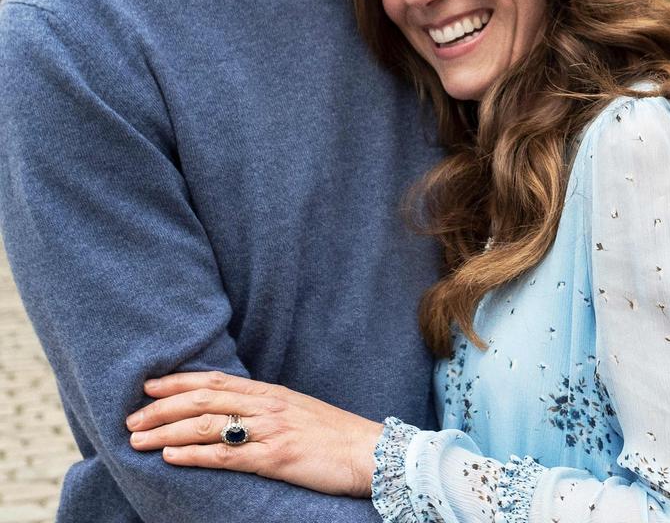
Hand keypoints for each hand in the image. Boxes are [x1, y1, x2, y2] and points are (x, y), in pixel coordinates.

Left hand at [125, 371, 383, 496]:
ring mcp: (269, 430)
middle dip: (162, 406)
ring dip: (166, 431)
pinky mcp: (276, 458)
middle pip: (203, 399)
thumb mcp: (297, 412)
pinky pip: (227, 456)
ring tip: (137, 439)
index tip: (148, 384)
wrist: (371, 452)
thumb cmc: (334, 436)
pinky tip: (170, 458)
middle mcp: (266, 405)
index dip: (178, 380)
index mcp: (270, 392)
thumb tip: (233, 412)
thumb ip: (266, 409)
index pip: (215, 380)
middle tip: (130, 416)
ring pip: (206, 426)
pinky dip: (194, 456)